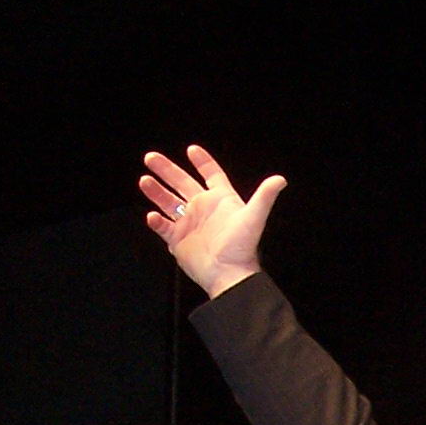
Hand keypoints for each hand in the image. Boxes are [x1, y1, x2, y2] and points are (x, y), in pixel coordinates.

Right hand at [138, 142, 286, 297]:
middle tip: (150, 157)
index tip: (191, 149)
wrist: (228, 275)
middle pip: (182, 183)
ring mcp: (189, 224)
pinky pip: (163, 227)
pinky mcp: (178, 240)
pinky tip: (153, 216)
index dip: (203, 162)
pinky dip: (157, 221)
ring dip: (156, 191)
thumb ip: (264, 196)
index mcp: (220, 200)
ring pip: (168, 202)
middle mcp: (203, 209)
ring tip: (145, 181)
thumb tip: (280, 179)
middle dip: (166, 170)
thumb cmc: (242, 247)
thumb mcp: (253, 218)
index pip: (211, 175)